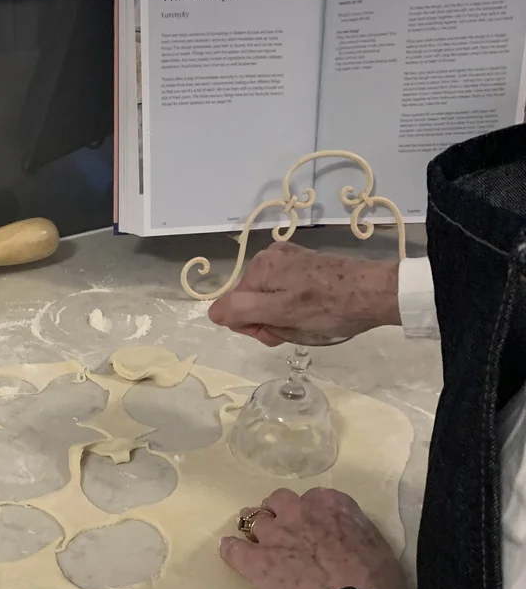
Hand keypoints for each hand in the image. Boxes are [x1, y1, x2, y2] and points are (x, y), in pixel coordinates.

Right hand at [208, 241, 401, 347]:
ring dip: (282, 318)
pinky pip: (285, 293)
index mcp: (260, 266)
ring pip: (269, 301)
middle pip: (250, 302)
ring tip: (307, 321)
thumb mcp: (281, 314)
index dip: (253, 327)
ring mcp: (290, 259)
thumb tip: (212, 313)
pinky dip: (294, 308)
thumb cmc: (329, 307)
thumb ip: (241, 311)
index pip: (234, 307)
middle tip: (294, 328)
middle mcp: (271, 256)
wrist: (377, 293)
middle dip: (268, 322)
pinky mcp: (306, 265)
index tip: (277, 332)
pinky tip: (313, 312)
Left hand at [219, 488, 407, 588]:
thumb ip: (357, 532)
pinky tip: (232, 553)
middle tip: (283, 531)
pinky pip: (234, 549)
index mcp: (334, 506)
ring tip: (256, 542)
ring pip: (254, 519)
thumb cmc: (379, 584)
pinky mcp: (258, 562)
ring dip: (255, 529)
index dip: (311, 513)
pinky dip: (232, 551)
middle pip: (280, 501)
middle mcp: (301, 512)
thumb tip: (350, 536)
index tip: (313, 526)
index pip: (315, 498)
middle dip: (280, 513)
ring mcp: (276, 535)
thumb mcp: (378, 546)